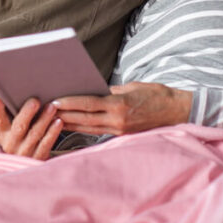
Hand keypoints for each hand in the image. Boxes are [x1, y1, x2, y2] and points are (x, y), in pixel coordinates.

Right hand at [0, 96, 61, 159]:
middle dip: (27, 113)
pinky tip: (58, 122)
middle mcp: (12, 143)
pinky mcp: (38, 158)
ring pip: (35, 134)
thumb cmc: (18, 143)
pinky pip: (46, 144)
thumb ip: (8, 116)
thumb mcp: (8, 132)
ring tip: (51, 107)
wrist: (24, 168)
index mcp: (2, 134)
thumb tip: (7, 94)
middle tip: (35, 101)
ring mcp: (25, 152)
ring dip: (44, 119)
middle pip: (19, 127)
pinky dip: (53, 132)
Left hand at [53, 82, 191, 135]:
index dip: (69, 103)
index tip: (53, 102)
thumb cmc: (156, 94)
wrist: (178, 111)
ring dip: (69, 124)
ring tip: (51, 120)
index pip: (89, 104)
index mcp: (120, 104)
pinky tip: (70, 126)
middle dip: (63, 115)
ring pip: (88, 128)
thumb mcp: (133, 86)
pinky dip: (82, 129)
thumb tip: (93, 92)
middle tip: (44, 111)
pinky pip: (98, 132)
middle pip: (84, 119)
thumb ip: (112, 91)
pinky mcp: (122, 135)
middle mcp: (118, 120)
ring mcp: (120, 130)